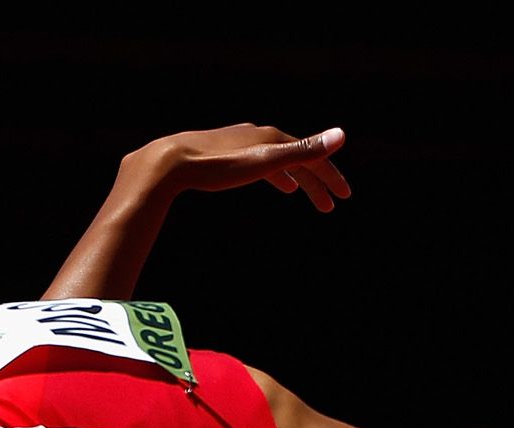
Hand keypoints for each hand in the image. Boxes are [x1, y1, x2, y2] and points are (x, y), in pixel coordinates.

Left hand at [129, 124, 351, 211]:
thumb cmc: (217, 166)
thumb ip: (303, 151)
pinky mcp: (219, 153)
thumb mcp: (265, 161)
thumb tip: (342, 135)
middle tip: (328, 206)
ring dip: (290, 175)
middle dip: (314, 181)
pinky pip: (251, 162)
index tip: (343, 197)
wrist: (169, 162)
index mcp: (270, 138)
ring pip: (272, 159)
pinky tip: (258, 179)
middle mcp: (256, 136)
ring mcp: (237, 143)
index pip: (311, 156)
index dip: (329, 177)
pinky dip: (263, 172)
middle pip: (294, 158)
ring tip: (297, 192)